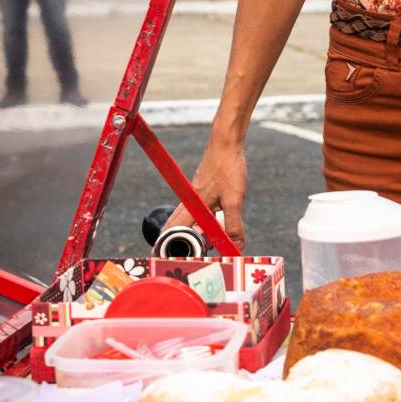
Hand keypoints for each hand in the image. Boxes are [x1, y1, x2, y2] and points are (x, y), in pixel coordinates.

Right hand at [164, 130, 247, 249]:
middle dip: (178, 242)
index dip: (166, 245)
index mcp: (191, 206)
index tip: (164, 259)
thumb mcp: (234, 200)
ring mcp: (196, 196)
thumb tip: (236, 247)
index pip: (172, 230)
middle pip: (176, 227)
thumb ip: (233, 225)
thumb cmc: (228, 167)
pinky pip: (199, 212)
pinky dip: (204, 223)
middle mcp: (189, 202)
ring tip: (207, 246)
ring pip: (189, 220)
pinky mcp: (204, 191)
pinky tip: (217, 225)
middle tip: (185, 257)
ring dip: (195, 233)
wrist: (227, 143)